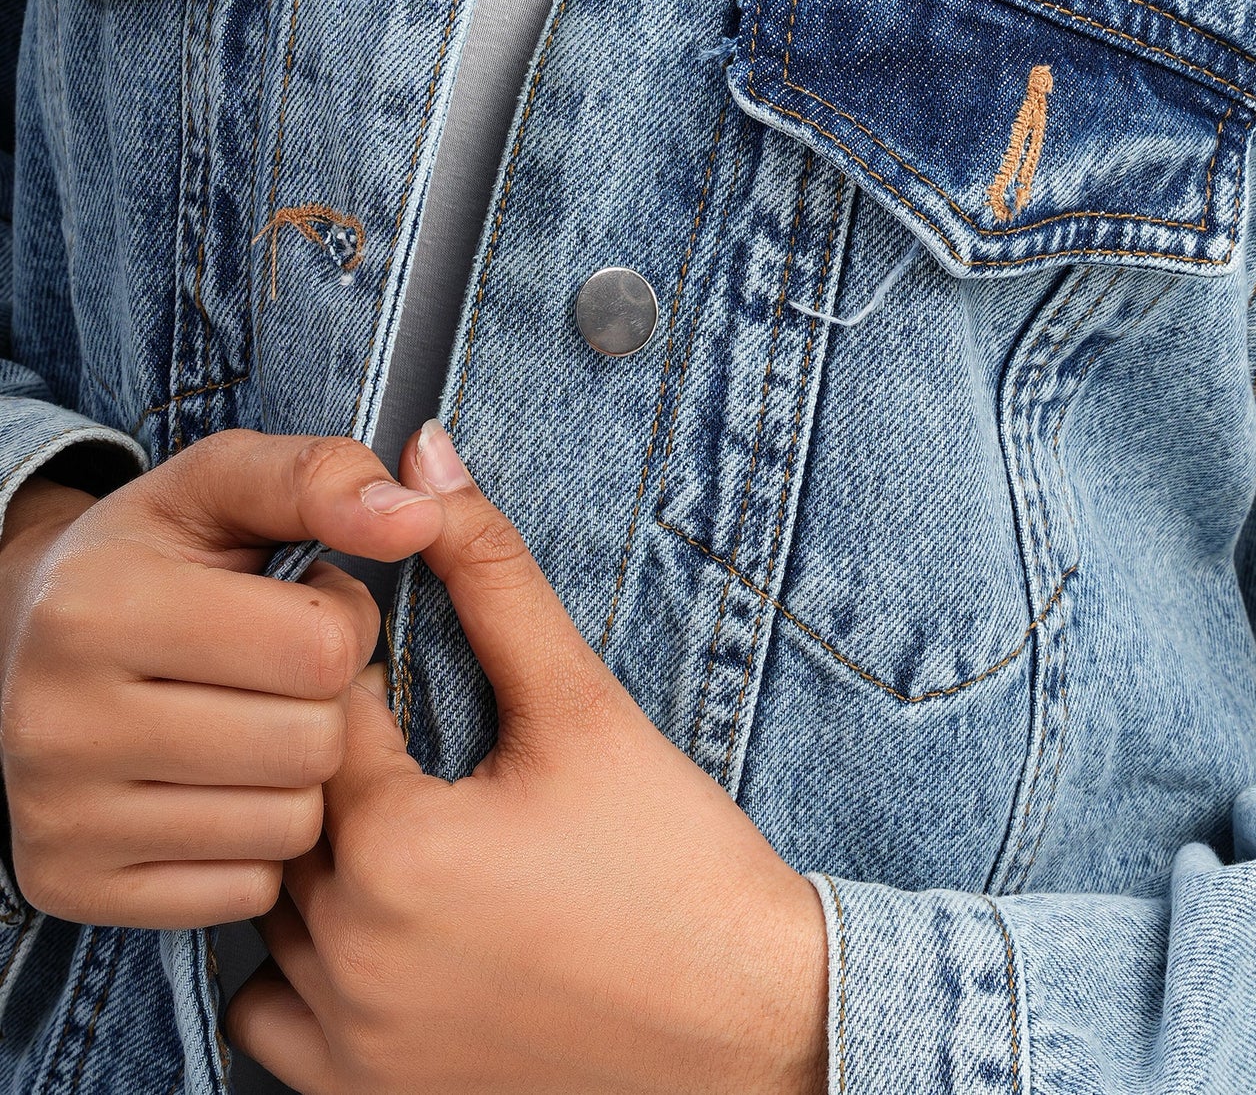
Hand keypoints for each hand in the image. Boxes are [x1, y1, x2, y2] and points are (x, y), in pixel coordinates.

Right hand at [0, 432, 446, 926]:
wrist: (22, 638)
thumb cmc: (160, 552)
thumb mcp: (229, 482)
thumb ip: (326, 478)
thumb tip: (420, 518)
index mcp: (96, 608)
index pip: (322, 648)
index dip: (346, 619)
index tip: (307, 604)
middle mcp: (55, 722)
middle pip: (311, 746)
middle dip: (328, 701)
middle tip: (283, 671)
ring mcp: (55, 819)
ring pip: (288, 827)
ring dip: (302, 776)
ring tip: (256, 720)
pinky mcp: (69, 889)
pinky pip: (244, 893)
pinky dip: (258, 844)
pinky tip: (222, 785)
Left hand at [227, 419, 828, 1094]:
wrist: (746, 1030)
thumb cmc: (677, 873)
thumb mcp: (584, 706)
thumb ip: (492, 573)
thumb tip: (430, 460)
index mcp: (394, 849)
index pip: (317, 706)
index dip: (358, 663)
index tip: (399, 655)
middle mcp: (350, 956)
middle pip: (286, 806)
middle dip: (340, 757)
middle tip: (412, 736)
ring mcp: (350, 1042)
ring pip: (268, 909)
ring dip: (317, 857)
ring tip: (408, 822)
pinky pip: (270, 1020)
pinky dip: (302, 969)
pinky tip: (385, 925)